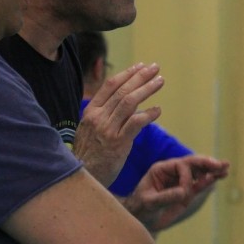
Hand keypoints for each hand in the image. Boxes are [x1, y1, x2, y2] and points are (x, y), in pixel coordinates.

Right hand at [73, 63, 163, 186]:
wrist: (83, 177)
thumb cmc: (90, 155)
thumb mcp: (90, 130)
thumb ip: (105, 116)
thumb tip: (124, 104)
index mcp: (91, 112)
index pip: (110, 86)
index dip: (126, 74)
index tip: (140, 66)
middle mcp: (98, 117)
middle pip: (122, 90)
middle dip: (140, 77)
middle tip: (155, 68)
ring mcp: (108, 129)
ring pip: (129, 102)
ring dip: (147, 89)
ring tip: (160, 81)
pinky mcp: (118, 142)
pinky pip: (136, 122)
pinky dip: (148, 114)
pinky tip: (158, 110)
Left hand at [123, 155, 229, 233]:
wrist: (140, 218)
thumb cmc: (140, 208)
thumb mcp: (149, 202)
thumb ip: (165, 196)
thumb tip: (184, 192)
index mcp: (161, 169)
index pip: (181, 165)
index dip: (187, 177)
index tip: (184, 193)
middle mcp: (172, 172)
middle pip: (193, 163)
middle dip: (207, 163)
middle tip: (220, 164)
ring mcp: (181, 181)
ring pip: (199, 172)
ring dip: (212, 170)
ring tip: (226, 167)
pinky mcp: (187, 192)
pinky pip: (200, 184)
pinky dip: (210, 180)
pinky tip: (221, 176)